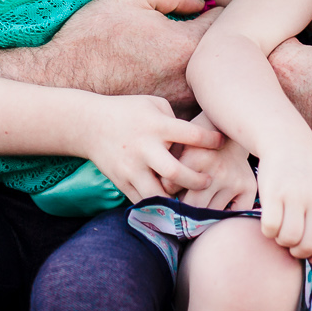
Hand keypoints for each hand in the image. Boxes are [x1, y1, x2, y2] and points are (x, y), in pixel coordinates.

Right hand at [32, 0, 211, 107]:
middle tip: (198, 33)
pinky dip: (194, 96)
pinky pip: (197, 107)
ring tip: (185, 60)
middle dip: (216, 42)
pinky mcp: (171, 121)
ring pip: (213, 85)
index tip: (202, 11)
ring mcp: (183, 105)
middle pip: (226, 57)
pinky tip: (173, 84)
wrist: (63, 79)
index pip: (224, 22)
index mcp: (185, 44)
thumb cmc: (93, 35)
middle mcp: (190, 79)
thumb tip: (202, 0)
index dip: (214, 12)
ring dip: (207, 72)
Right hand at [84, 94, 218, 203]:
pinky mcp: (122, 182)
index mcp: (157, 126)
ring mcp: (131, 168)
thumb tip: (198, 141)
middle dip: (197, 181)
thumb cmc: (129, 111)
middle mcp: (144, 148)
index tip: (222, 143)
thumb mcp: (154, 104)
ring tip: (190, 197)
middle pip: (175, 173)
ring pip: (158, 194)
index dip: (212, 141)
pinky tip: (172, 204)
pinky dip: (159, 206)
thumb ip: (177, 120)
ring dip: (177, 200)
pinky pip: (144, 201)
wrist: (89, 125)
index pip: (192, 136)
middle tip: (209, 180)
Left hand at [166, 116, 257, 210]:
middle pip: (191, 206)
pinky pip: (235, 214)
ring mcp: (234, 180)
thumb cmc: (198, 142)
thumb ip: (168, 169)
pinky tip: (216, 213)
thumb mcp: (179, 146)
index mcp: (196, 157)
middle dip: (182, 210)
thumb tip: (160, 196)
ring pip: (210, 213)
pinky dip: (224, 217)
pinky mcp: (248, 187)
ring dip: (201, 215)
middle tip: (177, 212)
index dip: (164, 191)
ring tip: (195, 209)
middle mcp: (217, 170)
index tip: (164, 192)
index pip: (170, 188)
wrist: (230, 129)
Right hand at [254, 146, 311, 266]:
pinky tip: (269, 222)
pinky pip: (271, 227)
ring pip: (288, 239)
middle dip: (297, 251)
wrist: (287, 141)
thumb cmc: (307, 176)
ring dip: (282, 241)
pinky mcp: (274, 193)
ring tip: (281, 230)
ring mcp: (296, 196)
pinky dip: (268, 231)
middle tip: (291, 242)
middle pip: (308, 245)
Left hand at [267, 6, 311, 199]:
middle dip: (289, 55)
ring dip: (290, 83)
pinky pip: (283, 115)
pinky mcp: (285, 142)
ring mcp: (275, 123)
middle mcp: (272, 96)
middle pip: (268, 62)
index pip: (277, 32)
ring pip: (273, 90)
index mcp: (285, 64)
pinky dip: (296, 109)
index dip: (298, 30)